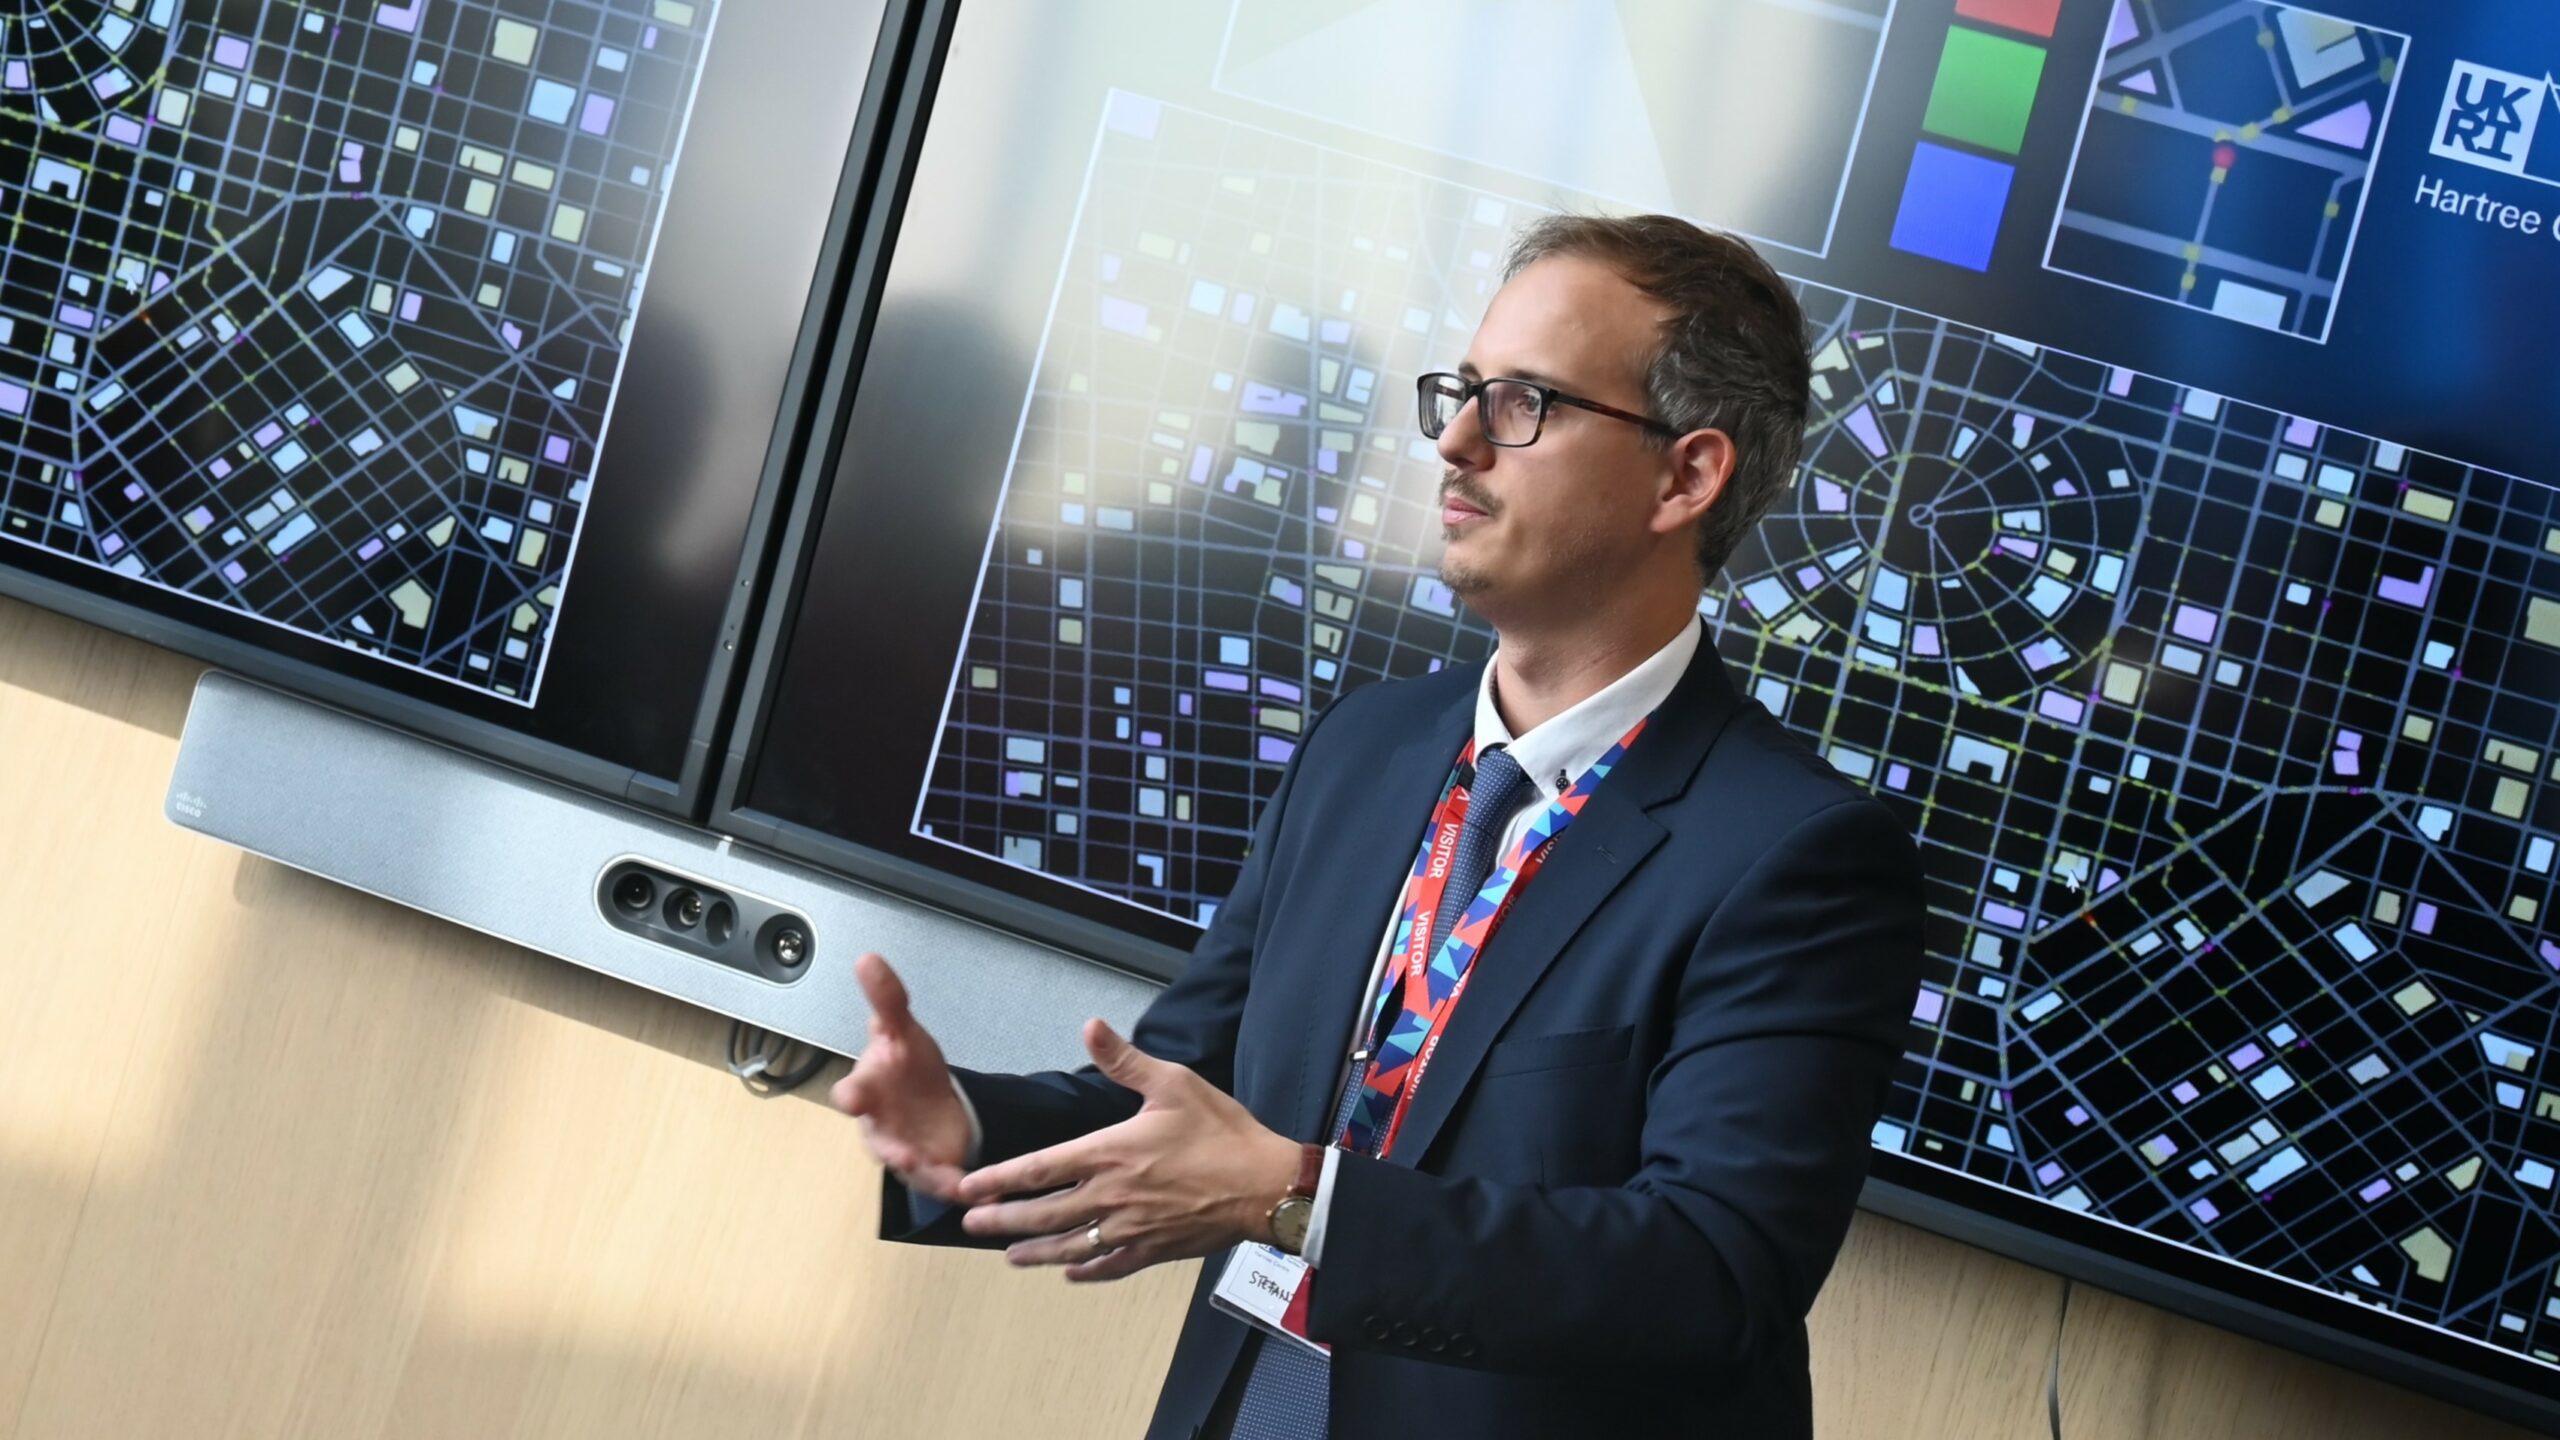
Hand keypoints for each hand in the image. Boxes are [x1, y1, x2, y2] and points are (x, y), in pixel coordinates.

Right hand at [830, 952, 972, 1202]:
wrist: (928, 1095)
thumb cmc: (905, 1064)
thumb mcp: (901, 1028)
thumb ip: (886, 998)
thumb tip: (868, 958)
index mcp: (867, 1091)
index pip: (850, 1095)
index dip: (852, 1096)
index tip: (855, 1098)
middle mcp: (880, 1127)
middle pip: (879, 1143)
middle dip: (891, 1151)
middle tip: (904, 1157)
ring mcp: (904, 1151)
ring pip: (912, 1169)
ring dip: (930, 1176)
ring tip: (954, 1182)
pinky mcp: (931, 1168)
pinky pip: (941, 1182)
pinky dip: (958, 1185)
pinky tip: (981, 1187)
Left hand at [953, 1018, 1302, 1281]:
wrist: (1266, 1185)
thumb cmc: (1223, 1133)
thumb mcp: (1174, 1083)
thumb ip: (1125, 1060)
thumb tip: (1090, 1027)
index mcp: (1111, 1153)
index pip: (1040, 1169)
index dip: (998, 1180)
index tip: (968, 1188)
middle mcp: (1113, 1196)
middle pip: (1044, 1214)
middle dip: (1003, 1221)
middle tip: (971, 1225)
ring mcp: (1132, 1228)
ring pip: (1071, 1246)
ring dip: (1036, 1252)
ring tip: (1010, 1256)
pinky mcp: (1155, 1249)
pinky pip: (1111, 1266)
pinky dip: (1087, 1270)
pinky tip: (1072, 1272)